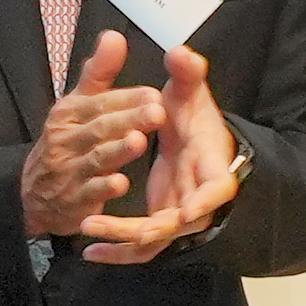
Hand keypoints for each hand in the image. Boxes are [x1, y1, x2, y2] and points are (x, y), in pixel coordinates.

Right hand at [19, 33, 163, 240]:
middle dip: (128, 120)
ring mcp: (67, 171)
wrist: (33, 194)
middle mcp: (65, 140)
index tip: (155, 94)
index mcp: (68, 114)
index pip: (98, 103)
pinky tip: (122, 184)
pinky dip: (104, 189)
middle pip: (99, 128)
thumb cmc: (66, 143)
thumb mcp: (77, 105)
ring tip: (139, 142)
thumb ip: (99, 73)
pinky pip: (89, 193)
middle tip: (157, 112)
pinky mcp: (72, 200)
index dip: (126, 99)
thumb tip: (114, 36)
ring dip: (116, 151)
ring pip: (95, 159)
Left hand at [81, 44, 242, 263]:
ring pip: (155, 240)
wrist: (195, 145)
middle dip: (151, 227)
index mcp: (211, 165)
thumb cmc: (194, 121)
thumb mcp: (190, 95)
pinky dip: (117, 253)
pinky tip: (88, 252)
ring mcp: (178, 215)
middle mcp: (197, 197)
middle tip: (119, 227)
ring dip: (123, 240)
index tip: (185, 212)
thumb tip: (181, 52)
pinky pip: (140, 249)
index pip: (218, 188)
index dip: (204, 200)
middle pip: (180, 223)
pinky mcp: (160, 225)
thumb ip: (188, 75)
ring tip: (87, 228)